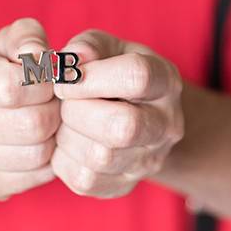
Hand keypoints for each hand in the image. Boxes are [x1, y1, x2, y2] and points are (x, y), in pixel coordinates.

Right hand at [0, 18, 59, 199]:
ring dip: (53, 136)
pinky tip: (39, 142)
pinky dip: (47, 161)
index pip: (11, 87)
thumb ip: (27, 37)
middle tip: (53, 101)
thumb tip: (38, 55)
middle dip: (53, 110)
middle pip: (31, 124)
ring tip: (47, 119)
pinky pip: (34, 178)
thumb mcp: (7, 40)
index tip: (47, 78)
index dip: (43, 82)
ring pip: (36, 155)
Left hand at [51, 30, 184, 197]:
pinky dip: (64, 160)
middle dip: (78, 110)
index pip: (137, 76)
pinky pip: (85, 181)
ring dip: (68, 135)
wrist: (130, 114)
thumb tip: (72, 60)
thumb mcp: (106, 48)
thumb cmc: (111, 73)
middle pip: (123, 127)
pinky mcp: (124, 185)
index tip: (65, 77)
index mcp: (165, 81)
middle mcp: (166, 125)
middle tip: (64, 101)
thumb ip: (88, 46)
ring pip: (100, 157)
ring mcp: (148, 160)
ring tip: (66, 120)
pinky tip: (67, 141)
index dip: (90, 76)